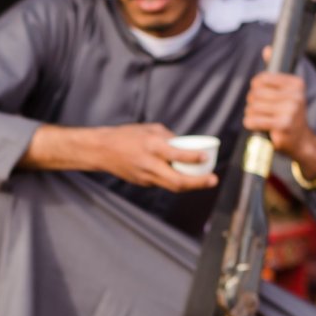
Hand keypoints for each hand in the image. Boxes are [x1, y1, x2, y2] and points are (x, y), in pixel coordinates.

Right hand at [95, 123, 218, 191]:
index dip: (194, 158)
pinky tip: (184, 178)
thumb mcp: (150, 129)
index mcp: (152, 147)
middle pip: (177, 181)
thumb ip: (169, 137)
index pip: (177, 155)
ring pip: (172, 186)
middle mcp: (150, 164)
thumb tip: (185, 145)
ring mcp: (145, 177)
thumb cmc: (126, 136)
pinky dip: (175, 181)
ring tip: (204, 181)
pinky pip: (163, 183)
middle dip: (198, 183)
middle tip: (213, 180)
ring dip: (190, 185)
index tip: (206, 157)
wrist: (102, 151)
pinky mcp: (143, 182)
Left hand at [243, 47, 315, 178]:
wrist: (301, 140)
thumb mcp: (285, 91)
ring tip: (261, 119)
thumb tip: (266, 49)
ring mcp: (289, 110)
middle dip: (252, 104)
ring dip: (251, 115)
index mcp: (295, 83)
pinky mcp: (282, 124)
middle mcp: (295, 95)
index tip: (263, 97)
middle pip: (254, 94)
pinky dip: (251, 125)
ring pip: (252, 108)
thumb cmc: (288, 114)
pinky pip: (253, 121)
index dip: (255, 89)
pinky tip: (259, 126)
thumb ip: (274, 72)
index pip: (261, 79)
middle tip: (261, 111)